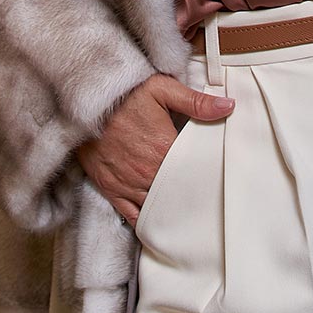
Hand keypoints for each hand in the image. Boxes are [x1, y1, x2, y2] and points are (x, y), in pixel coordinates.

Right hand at [74, 72, 234, 227]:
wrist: (85, 102)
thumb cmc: (124, 94)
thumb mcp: (161, 89)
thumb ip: (196, 102)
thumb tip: (228, 107)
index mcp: (164, 149)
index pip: (194, 170)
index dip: (206, 174)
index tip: (217, 177)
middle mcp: (147, 172)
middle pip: (178, 192)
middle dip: (192, 194)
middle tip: (208, 200)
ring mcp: (128, 183)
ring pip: (158, 207)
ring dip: (171, 209)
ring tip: (188, 212)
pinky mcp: (110, 188)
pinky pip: (132, 215)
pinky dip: (146, 221)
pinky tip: (159, 223)